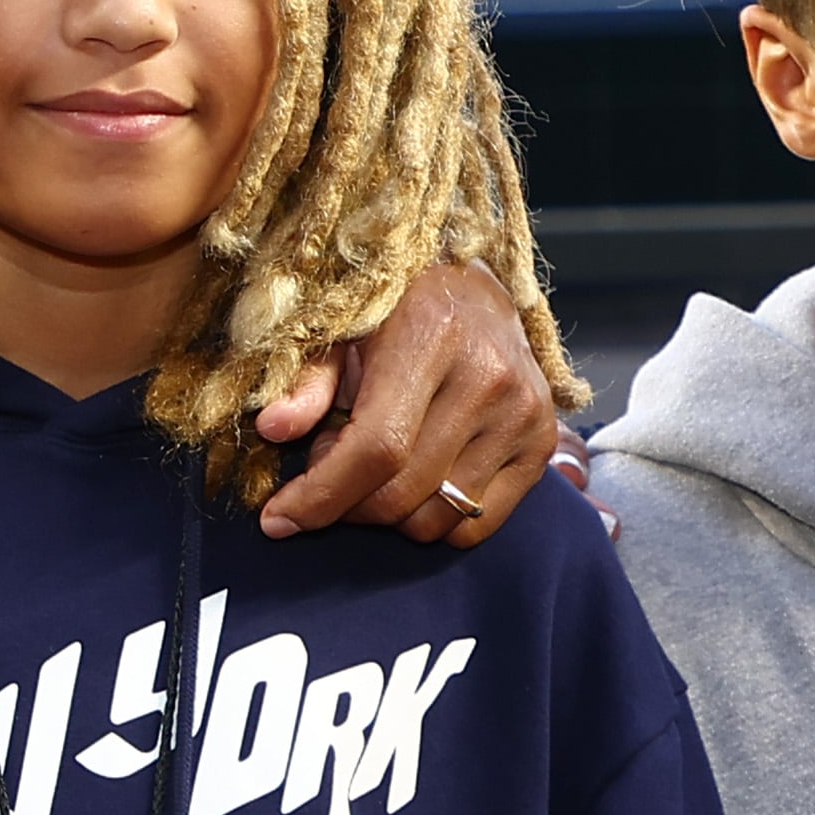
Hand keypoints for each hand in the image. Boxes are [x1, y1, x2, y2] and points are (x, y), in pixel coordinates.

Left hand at [255, 261, 565, 548]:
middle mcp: (487, 377)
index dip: (322, 496)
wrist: (477, 289)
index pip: (377, 448)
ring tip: (375, 464)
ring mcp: (522, 413)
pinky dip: (434, 519)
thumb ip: (307, 380)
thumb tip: (272, 428)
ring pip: (435, 518)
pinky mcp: (541, 442)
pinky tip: (417, 477)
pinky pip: (477, 525)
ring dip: (388, 514)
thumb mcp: (340, 328)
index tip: (278, 519)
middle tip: (329, 467)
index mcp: (431, 336)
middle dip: (345, 504)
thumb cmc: (397, 308)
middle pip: (402, 493)